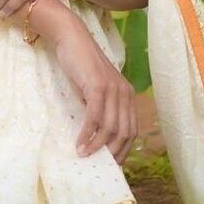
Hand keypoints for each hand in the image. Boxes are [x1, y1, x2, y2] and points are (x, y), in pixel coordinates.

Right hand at [55, 22, 136, 163]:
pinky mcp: (97, 86)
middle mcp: (125, 92)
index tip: (111, 163)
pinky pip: (95, 118)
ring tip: (84, 156)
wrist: (72, 39)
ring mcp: (112, 89)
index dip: (123, 149)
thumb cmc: (81, 65)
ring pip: (110, 128)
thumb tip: (97, 135)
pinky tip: (80, 144)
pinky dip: (87, 134)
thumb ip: (102, 106)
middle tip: (98, 164)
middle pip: (124, 132)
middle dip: (112, 152)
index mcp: (128, 94)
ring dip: (97, 146)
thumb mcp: (96, 88)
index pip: (132, 130)